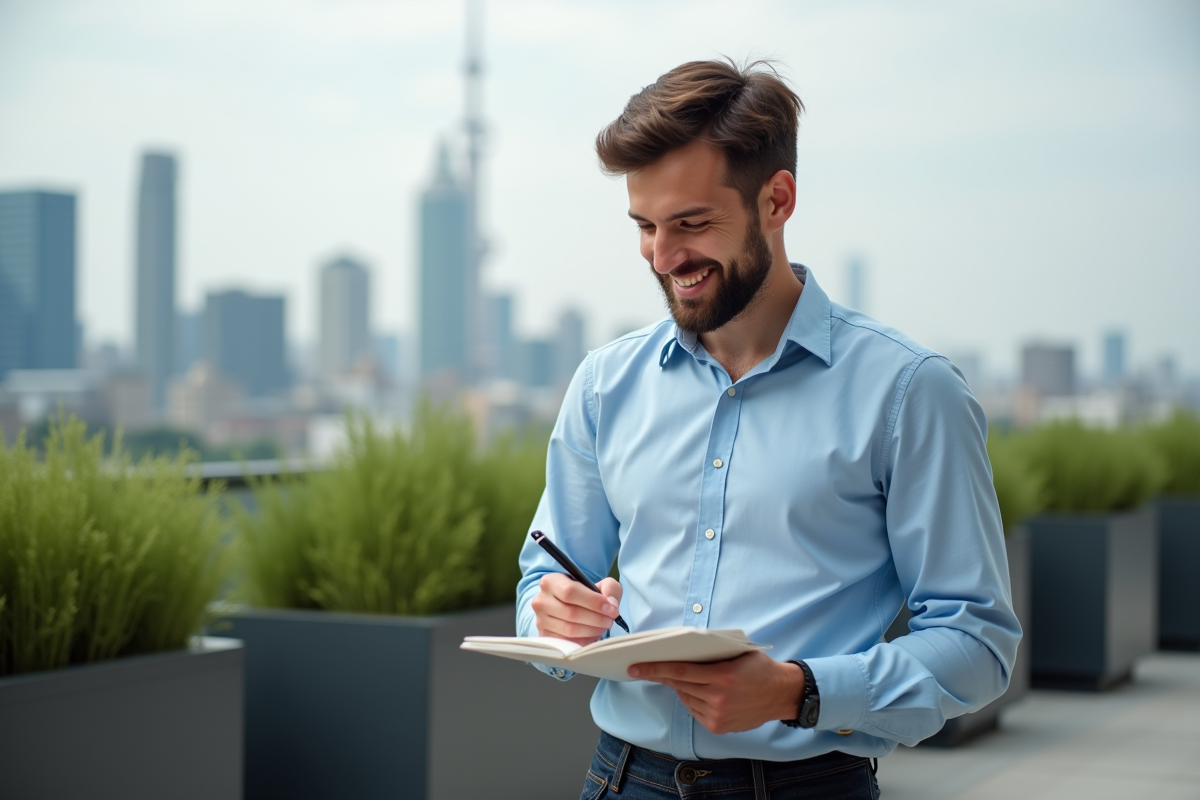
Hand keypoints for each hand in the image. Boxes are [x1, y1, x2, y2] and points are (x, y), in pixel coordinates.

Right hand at [531, 573, 622, 645]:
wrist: (568, 606)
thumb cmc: (584, 595)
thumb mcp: (599, 584)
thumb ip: (610, 588)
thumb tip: (611, 605)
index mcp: (551, 582)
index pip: (570, 591)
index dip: (593, 601)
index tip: (611, 608)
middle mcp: (541, 600)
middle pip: (571, 613)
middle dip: (596, 618)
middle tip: (610, 619)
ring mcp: (541, 620)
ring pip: (570, 629)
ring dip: (592, 630)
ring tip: (603, 626)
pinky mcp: (545, 637)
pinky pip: (568, 642)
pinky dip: (585, 640)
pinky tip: (593, 634)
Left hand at [627, 652, 803, 734]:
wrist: (781, 694)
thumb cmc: (759, 667)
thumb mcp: (738, 652)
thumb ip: (711, 652)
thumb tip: (680, 649)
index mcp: (722, 676)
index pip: (679, 671)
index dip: (655, 669)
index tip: (635, 667)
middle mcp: (718, 698)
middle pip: (678, 685)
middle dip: (659, 676)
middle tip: (640, 668)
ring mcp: (718, 715)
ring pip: (685, 698)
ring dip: (679, 687)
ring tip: (676, 676)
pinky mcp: (718, 727)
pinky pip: (695, 710)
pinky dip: (691, 699)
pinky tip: (696, 691)